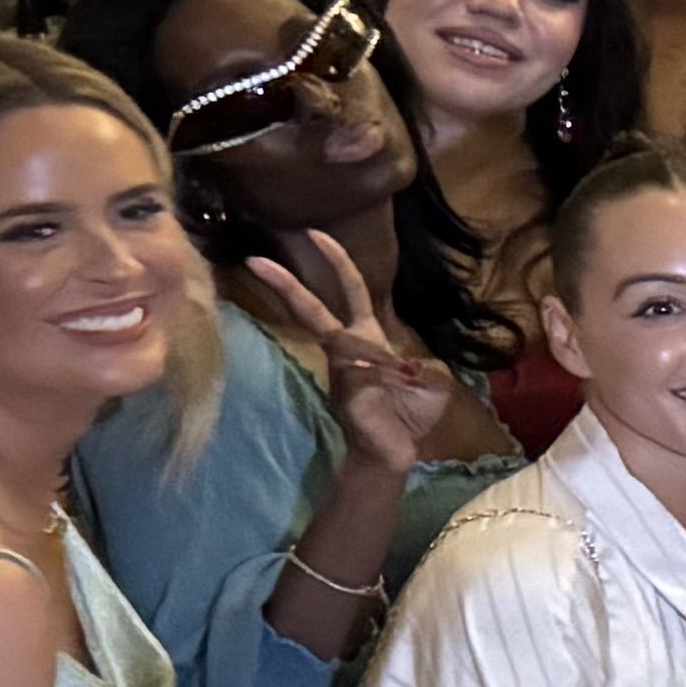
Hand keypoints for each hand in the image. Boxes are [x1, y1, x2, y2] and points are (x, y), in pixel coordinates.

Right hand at [240, 242, 445, 478]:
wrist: (395, 453)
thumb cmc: (407, 415)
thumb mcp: (430, 379)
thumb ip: (422, 359)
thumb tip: (413, 357)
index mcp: (367, 338)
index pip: (350, 291)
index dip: (337, 263)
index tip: (317, 234)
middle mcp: (346, 347)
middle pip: (314, 306)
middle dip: (287, 281)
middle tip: (255, 256)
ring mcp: (340, 365)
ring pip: (319, 325)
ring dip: (291, 295)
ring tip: (259, 267)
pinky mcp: (345, 386)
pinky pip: (350, 359)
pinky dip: (362, 354)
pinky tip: (363, 356)